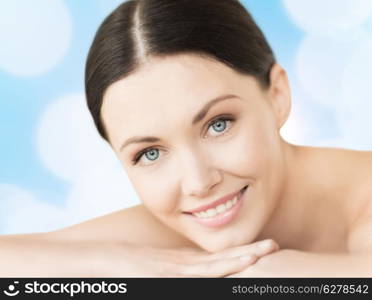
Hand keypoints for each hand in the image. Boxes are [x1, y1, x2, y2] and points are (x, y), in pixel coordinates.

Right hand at [98, 239, 279, 276]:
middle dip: (250, 252)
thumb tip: (199, 275)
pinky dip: (219, 271)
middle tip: (274, 244)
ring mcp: (178, 269)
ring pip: (215, 265)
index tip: (262, 250)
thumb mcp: (162, 270)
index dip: (242, 253)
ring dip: (240, 258)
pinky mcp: (169, 275)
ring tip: (263, 252)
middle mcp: (186, 264)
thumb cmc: (132, 267)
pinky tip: (234, 266)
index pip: (219, 259)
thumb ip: (181, 272)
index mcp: (186, 263)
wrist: (108, 259)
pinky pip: (199, 275)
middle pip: (223, 258)